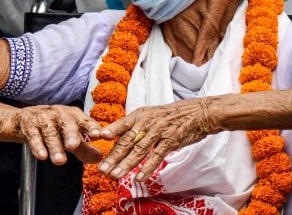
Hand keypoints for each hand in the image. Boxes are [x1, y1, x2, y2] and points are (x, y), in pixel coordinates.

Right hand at [13, 105, 102, 164]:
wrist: (19, 120)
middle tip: (74, 146)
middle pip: (67, 123)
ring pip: (50, 132)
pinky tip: (41, 156)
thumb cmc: (50, 127)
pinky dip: (37, 145)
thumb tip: (99, 157)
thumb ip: (84, 148)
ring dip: (54, 146)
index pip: (84, 120)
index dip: (91, 126)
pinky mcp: (28, 124)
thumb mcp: (68, 136)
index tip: (98, 135)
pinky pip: (33, 136)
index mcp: (72, 115)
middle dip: (71, 134)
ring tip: (59, 160)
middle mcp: (58, 114)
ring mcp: (42, 118)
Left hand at [96, 98, 217, 180]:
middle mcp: (147, 122)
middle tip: (102, 169)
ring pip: (139, 150)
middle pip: (127, 141)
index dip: (108, 130)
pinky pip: (157, 156)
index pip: (121, 124)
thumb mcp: (151, 115)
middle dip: (113, 156)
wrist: (198, 113)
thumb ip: (135, 125)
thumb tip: (116, 137)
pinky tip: (139, 177)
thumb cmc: (172, 116)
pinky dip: (147, 167)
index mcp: (140, 115)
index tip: (94, 137)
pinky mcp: (171, 141)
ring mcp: (159, 131)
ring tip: (115, 175)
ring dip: (126, 164)